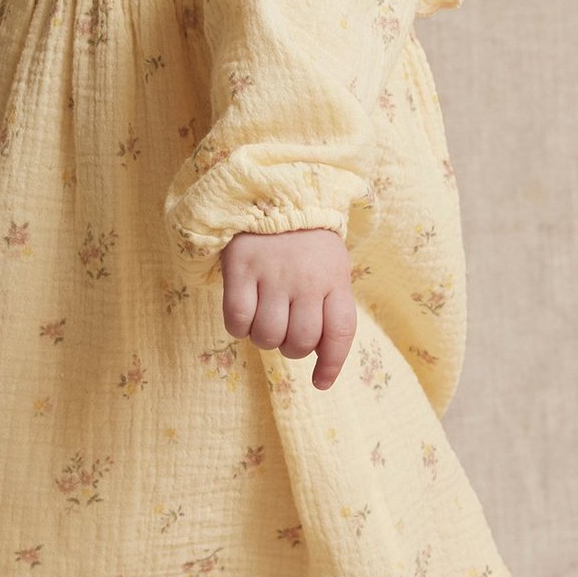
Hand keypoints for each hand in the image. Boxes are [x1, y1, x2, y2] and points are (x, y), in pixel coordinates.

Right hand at [219, 228, 356, 389]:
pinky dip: (238, 327)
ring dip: (263, 339)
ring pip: (266, 336)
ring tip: (265, 318)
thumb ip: (331, 308)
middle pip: (299, 342)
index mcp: (335, 279)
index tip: (321, 383)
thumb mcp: (331, 269)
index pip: (340, 333)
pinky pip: (236, 320)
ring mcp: (272, 273)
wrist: (275, 193)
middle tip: (285, 330)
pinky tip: (244, 312)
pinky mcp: (240, 267)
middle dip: (291, 348)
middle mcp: (306, 278)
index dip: (332, 364)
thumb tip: (320, 358)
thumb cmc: (307, 244)